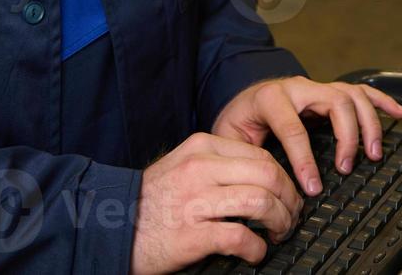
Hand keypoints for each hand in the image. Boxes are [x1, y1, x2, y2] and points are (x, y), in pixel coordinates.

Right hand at [131, 132, 303, 273]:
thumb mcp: (182, 166)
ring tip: (278, 234)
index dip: (283, 177)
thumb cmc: (150, 201)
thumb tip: (260, 175)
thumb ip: (216, 164)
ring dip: (280, 222)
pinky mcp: (193, 235)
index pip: (260, 155)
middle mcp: (200, 169)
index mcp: (201, 148)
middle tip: (291, 216)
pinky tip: (255, 253)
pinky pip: (241, 237)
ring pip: (261, 202)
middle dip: (289, 198)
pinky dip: (256, 249)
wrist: (110, 226)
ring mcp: (196, 201)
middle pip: (268, 174)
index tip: (288, 195)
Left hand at [212, 77, 401, 196]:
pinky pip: (362, 92)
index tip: (313, 188)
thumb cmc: (238, 121)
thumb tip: (267, 185)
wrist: (241, 98)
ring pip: (352, 96)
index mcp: (271, 98)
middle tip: (347, 168)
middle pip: (335, 102)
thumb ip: (245, 157)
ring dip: (368, 124)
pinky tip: (399, 114)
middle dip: (346, 137)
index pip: (294, 128)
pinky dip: (382, 102)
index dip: (305, 161)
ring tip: (374, 153)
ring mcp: (316, 88)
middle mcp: (298, 88)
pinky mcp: (329, 92)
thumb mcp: (230, 138)